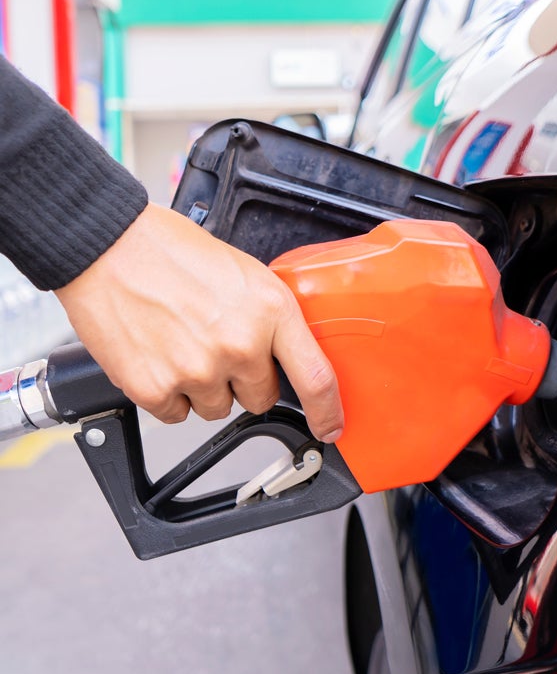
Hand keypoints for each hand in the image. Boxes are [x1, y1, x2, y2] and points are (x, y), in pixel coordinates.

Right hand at [53, 204, 343, 440]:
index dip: (327, 411)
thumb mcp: (247, 274)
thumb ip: (270, 317)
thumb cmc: (172, 252)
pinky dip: (168, 393)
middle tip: (218, 345)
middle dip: (245, 380)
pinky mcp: (155, 387)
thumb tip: (285, 351)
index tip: (330, 426)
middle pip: (261, 398)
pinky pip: (176, 413)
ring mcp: (197, 370)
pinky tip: (160, 356)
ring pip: (217, 408)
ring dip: (205, 388)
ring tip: (183, 344)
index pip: (316, 378)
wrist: (108, 248)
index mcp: (271, 312)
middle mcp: (239, 346)